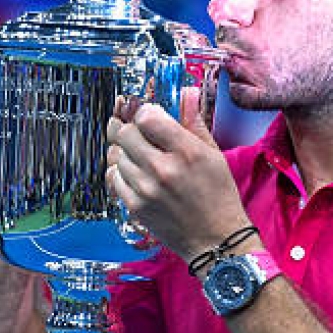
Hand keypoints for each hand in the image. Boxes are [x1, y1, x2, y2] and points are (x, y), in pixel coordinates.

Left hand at [106, 88, 251, 261]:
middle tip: (138, 133)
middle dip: (129, 129)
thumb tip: (186, 92)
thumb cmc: (219, 195)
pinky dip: (120, 172)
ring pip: (116, 155)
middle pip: (125, 133)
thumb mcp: (214, 155)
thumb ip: (194, 123)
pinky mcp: (135, 207)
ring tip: (140, 156)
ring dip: (124, 151)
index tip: (150, 117)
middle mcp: (163, 169)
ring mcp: (146, 190)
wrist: (216, 240)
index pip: (146, 116)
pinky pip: (114, 177)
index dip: (145, 113)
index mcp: (186, 151)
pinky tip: (135, 174)